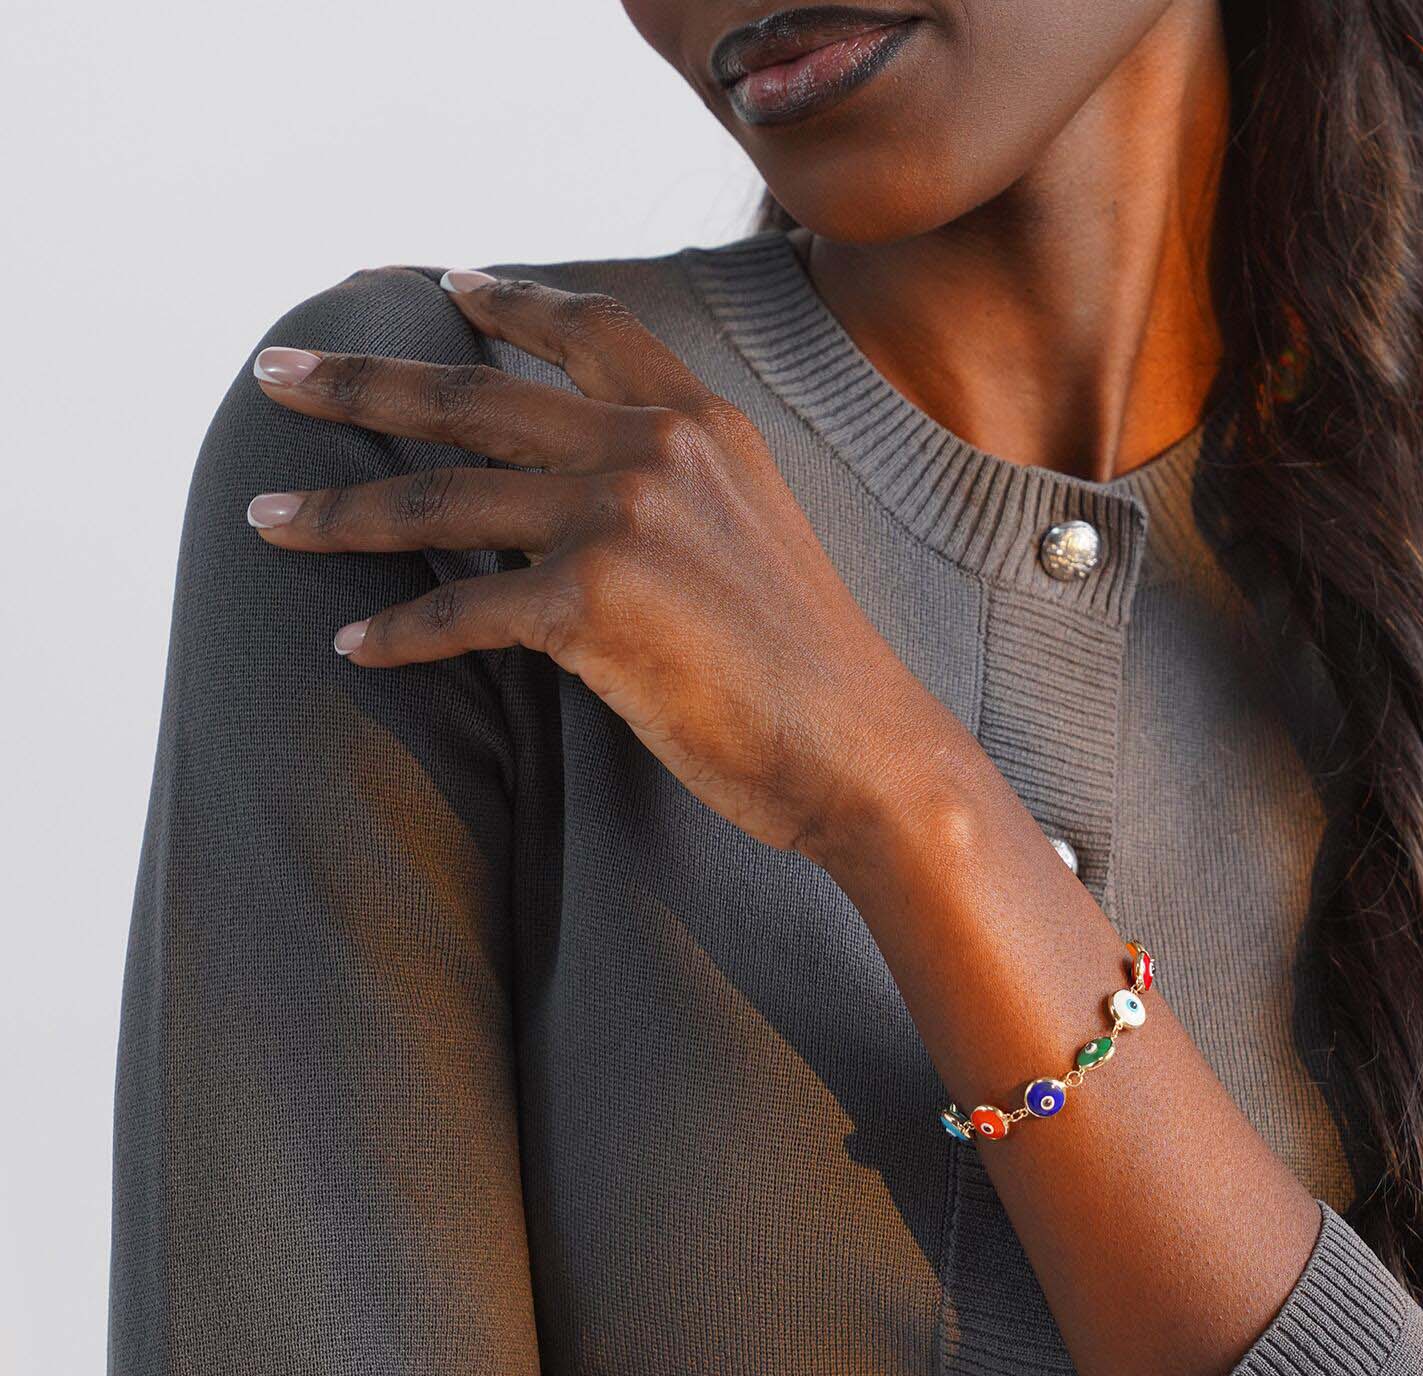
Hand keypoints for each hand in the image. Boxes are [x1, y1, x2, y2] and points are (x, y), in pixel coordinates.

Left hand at [245, 269, 965, 857]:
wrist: (865, 750)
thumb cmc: (814, 670)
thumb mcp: (758, 534)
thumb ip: (680, 488)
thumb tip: (586, 490)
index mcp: (702, 425)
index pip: (587, 331)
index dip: (506, 304)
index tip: (441, 285)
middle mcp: (655, 450)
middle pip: (471, 399)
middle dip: (358, 386)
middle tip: (277, 376)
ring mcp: (622, 520)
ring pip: (439, 500)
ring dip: (338, 513)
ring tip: (265, 517)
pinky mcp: (592, 606)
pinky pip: (460, 613)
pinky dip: (397, 634)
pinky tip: (353, 644)